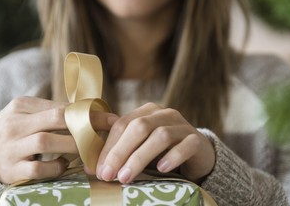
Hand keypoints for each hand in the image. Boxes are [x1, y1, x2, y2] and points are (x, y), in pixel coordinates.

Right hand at [0, 96, 113, 183]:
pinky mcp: (11, 169)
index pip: (61, 106)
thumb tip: (88, 110)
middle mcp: (15, 124)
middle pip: (56, 119)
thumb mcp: (25, 113)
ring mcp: (12, 147)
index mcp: (21, 105)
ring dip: (72, 146)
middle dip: (86, 125)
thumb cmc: (13, 130)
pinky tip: (64, 165)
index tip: (109, 118)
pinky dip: (55, 167)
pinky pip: (38, 168)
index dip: (88, 112)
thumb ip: (51, 110)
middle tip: (106, 133)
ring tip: (87, 150)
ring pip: (47, 141)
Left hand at [94, 102, 215, 183]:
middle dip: (120, 151)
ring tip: (126, 177)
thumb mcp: (139, 148)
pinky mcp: (197, 140)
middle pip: (139, 127)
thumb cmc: (163, 152)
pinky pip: (186, 145)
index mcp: (146, 112)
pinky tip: (161, 169)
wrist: (198, 155)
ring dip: (140, 157)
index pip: (122, 124)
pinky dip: (173, 156)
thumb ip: (119, 151)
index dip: (108, 146)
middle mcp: (164, 114)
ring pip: (160, 136)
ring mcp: (182, 125)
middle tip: (108, 175)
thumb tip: (90, 167)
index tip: (97, 169)